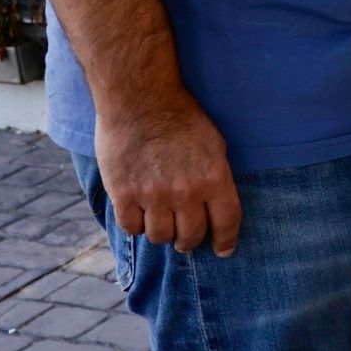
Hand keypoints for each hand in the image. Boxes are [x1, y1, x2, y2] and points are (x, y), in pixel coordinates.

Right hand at [95, 95, 240, 256]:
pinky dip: (135, 225)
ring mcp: (153, 196)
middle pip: (191, 236)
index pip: (226, 223)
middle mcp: (186, 192)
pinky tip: (138, 212)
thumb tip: (217, 207)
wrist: (140, 100)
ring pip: (160, 237)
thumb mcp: (214, 145)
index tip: (223, 250)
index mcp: (214, 178)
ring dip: (162, 232)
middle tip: (185, 236)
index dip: (226, 241)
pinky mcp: (124, 195)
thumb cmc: (181, 118)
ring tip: (160, 220)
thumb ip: (216, 178)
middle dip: (190, 240)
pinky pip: (132, 228)